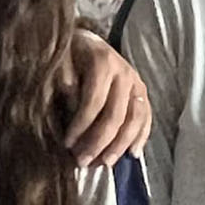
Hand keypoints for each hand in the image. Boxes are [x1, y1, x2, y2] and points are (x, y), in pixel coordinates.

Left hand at [63, 31, 150, 165]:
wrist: (84, 41)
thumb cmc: (67, 56)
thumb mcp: (58, 64)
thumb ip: (63, 84)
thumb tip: (72, 106)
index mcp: (102, 62)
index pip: (93, 102)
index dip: (80, 126)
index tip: (66, 144)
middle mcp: (124, 72)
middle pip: (116, 115)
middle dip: (98, 142)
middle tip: (82, 161)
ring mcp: (136, 82)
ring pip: (135, 119)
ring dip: (120, 145)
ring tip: (105, 163)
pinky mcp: (142, 92)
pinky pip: (146, 117)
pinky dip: (141, 137)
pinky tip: (133, 154)